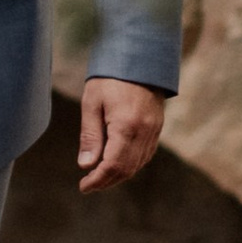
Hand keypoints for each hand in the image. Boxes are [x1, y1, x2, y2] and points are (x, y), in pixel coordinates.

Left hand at [77, 78, 166, 194]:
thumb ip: (90, 135)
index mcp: (126, 126)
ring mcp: (154, 130)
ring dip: (119, 175)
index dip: (98, 180)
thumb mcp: (92, 101)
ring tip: (99, 175)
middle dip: (107, 181)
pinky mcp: (157, 127)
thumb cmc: (110, 76)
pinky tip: (118, 162)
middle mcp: (144, 132)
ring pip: (138, 165)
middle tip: (89, 184)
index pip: (112, 166)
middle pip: (127, 170)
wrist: (139, 56)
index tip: (83, 186)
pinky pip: (146, 155)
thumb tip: (85, 165)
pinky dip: (131, 164)